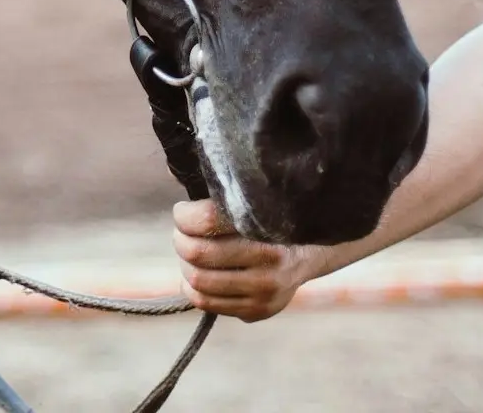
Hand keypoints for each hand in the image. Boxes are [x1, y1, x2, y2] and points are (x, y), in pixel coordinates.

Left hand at [172, 200, 320, 320]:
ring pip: (198, 281)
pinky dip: (193, 287)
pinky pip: (206, 303)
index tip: (183, 211)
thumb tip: (171, 172)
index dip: (184, 215)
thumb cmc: (268, 217)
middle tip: (183, 233)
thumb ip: (217, 190)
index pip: (207, 220)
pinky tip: (200, 273)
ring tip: (192, 253)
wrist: (311, 252)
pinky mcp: (259, 310)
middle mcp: (270, 259)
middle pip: (197, 253)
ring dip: (185, 265)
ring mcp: (265, 290)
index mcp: (266, 223)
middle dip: (180, 240)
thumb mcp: (252, 198)